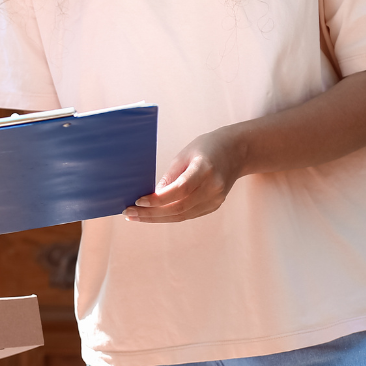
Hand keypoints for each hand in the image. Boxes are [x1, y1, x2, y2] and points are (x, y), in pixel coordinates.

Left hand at [125, 128, 245, 222]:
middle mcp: (213, 188)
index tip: (138, 201)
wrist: (237, 151)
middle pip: (178, 208)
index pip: (179, 190)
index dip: (158, 199)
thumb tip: (153, 196)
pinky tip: (152, 215)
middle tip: (129, 213)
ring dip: (156, 218)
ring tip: (135, 216)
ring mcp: (215, 200)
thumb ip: (170, 176)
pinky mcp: (214, 206)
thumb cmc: (207, 147)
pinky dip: (168, 216)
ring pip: (181, 215)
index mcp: (205, 170)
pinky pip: (187, 214)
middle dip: (151, 214)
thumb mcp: (185, 155)